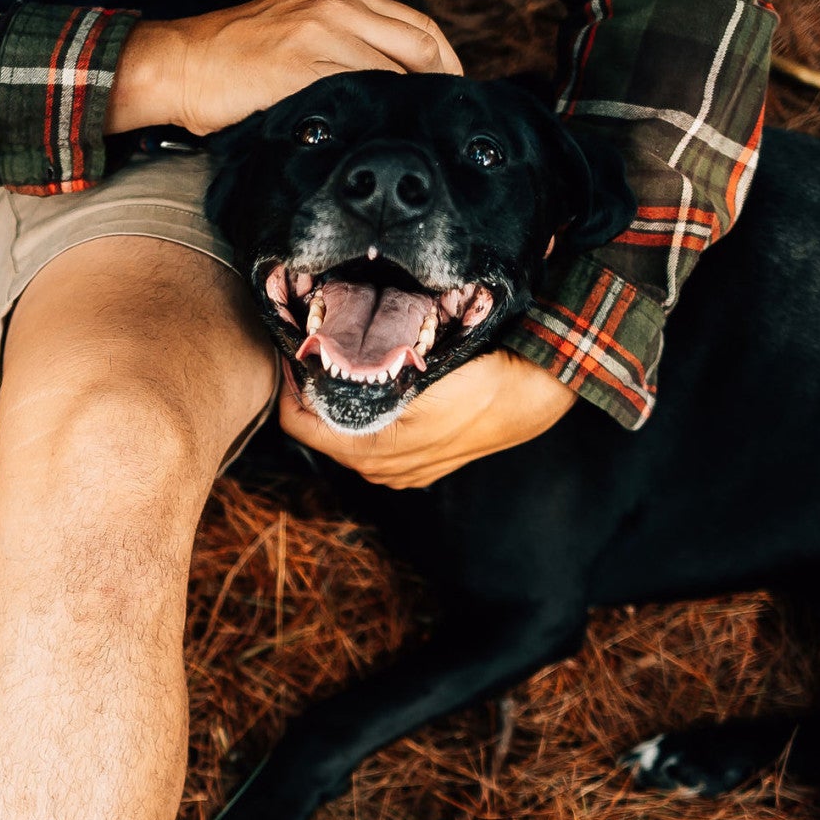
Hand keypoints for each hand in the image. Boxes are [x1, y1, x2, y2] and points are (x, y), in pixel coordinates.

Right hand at [106, 0, 460, 136]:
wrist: (180, 62)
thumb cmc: (233, 55)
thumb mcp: (298, 28)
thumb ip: (344, 41)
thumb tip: (389, 81)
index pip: (420, 26)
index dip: (448, 64)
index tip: (454, 97)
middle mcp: (337, 7)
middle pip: (420, 47)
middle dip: (442, 88)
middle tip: (447, 127)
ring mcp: (318, 35)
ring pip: (392, 74)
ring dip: (407, 111)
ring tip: (414, 142)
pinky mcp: (298, 69)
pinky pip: (354, 94)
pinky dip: (371, 120)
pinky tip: (375, 142)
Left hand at [279, 350, 576, 488]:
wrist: (530, 398)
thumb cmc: (478, 384)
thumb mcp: (415, 376)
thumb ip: (362, 378)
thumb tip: (316, 362)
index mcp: (368, 453)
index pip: (296, 421)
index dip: (289, 382)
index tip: (295, 348)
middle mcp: (376, 470)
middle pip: (318, 428)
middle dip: (314, 389)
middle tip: (319, 347)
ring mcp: (396, 472)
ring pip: (344, 433)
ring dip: (340, 401)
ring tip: (346, 362)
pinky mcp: (415, 466)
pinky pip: (373, 439)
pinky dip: (366, 414)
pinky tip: (379, 384)